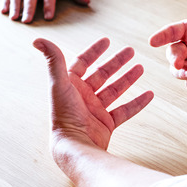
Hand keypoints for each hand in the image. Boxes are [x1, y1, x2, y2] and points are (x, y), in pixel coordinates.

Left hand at [33, 37, 153, 150]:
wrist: (74, 146)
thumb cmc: (64, 116)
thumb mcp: (59, 83)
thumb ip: (53, 60)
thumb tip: (38, 39)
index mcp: (70, 86)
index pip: (83, 63)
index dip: (94, 51)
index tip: (107, 41)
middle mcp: (83, 97)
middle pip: (102, 74)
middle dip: (116, 62)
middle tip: (131, 51)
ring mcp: (95, 111)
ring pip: (115, 90)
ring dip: (128, 79)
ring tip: (140, 68)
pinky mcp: (106, 124)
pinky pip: (125, 111)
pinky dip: (137, 103)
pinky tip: (149, 94)